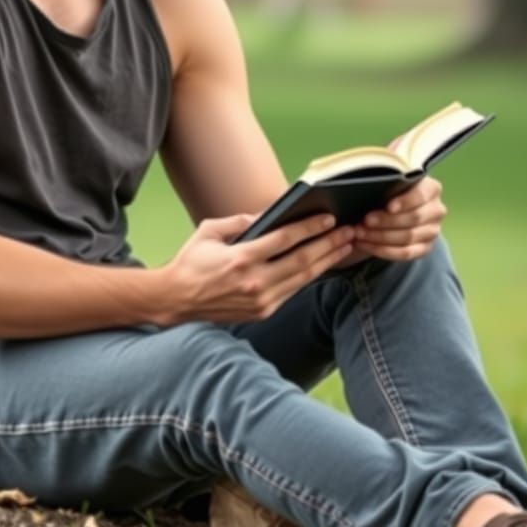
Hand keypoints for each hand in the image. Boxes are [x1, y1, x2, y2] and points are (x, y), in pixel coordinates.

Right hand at [159, 212, 354, 324]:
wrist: (177, 300)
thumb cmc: (191, 261)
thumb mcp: (209, 231)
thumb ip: (239, 221)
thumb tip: (267, 214)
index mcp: (240, 259)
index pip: (284, 240)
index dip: (309, 227)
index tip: (328, 217)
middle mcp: (254, 282)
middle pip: (302, 260)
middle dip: (328, 244)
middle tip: (349, 230)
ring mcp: (261, 300)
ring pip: (303, 278)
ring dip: (327, 261)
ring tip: (345, 246)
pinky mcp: (263, 312)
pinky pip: (293, 290)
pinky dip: (310, 275)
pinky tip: (323, 264)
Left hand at [351, 176, 446, 261]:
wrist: (397, 209)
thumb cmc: (391, 192)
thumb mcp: (390, 184)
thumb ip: (386, 186)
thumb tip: (366, 190)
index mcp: (432, 189)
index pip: (421, 195)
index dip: (405, 202)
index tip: (388, 207)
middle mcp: (436, 210)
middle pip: (413, 218)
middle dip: (386, 221)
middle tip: (364, 221)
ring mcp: (432, 231)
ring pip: (408, 237)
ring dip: (380, 237)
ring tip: (360, 233)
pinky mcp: (425, 248)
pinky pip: (405, 253)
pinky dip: (383, 250)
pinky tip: (366, 245)